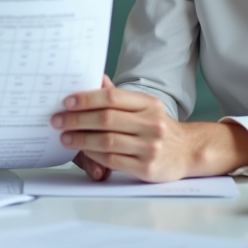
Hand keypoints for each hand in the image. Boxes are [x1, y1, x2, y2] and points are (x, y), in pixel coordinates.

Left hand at [53, 80, 247, 181]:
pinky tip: (83, 151)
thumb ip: (120, 97)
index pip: (113, 97)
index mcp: (149, 104)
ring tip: (65, 137)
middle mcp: (151, 124)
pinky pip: (112, 160)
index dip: (87, 98)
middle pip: (106, 119)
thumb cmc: (160, 128)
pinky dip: (94, 155)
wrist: (189, 152)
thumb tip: (97, 79)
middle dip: (77, 119)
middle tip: (58, 120)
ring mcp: (150, 147)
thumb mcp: (145, 108)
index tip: (67, 101)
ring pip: (107, 141)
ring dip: (81, 139)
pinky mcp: (146, 168)